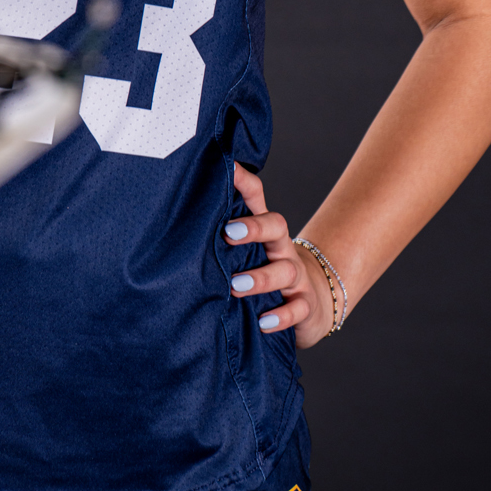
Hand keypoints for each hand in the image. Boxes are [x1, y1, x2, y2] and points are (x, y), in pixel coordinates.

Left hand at [223, 163, 336, 348]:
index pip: (257, 198)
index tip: (226, 168)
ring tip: (237, 286)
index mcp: (264, 232)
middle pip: (276, 227)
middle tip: (228, 233)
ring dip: (261, 278)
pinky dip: (281, 316)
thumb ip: (222, 237)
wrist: (312, 303)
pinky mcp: (305, 306)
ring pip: (285, 270)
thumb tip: (179, 219)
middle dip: (254, 227)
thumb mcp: (246, 253)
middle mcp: (281, 249)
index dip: (243, 182)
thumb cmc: (264, 272)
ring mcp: (296, 277)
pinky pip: (298, 309)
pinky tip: (264, 322)